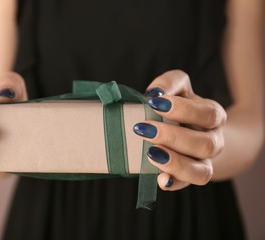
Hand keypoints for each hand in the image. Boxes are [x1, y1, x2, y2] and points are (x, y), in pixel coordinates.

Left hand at [133, 70, 226, 190]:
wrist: (196, 132)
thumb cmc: (182, 108)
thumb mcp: (179, 90)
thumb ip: (169, 83)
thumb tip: (154, 93)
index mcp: (213, 116)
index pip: (207, 113)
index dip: (183, 109)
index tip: (154, 102)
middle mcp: (214, 141)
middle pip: (206, 144)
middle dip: (173, 137)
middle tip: (144, 128)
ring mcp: (204, 162)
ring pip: (202, 171)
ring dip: (175, 163)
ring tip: (150, 153)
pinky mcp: (189, 176)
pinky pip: (187, 185)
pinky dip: (174, 183)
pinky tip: (160, 180)